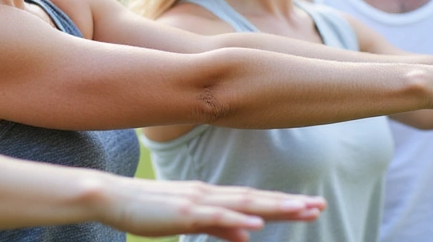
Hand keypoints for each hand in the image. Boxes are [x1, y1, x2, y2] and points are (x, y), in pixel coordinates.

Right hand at [97, 176, 325, 241]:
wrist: (112, 196)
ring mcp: (198, 202)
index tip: (310, 205)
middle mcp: (210, 194)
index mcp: (212, 196)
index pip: (255, 200)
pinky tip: (255, 225)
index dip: (283, 202)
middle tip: (319, 206)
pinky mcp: (182, 213)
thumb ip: (220, 228)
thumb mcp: (190, 219)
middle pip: (256, 200)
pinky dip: (236, 220)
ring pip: (243, 205)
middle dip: (289, 203)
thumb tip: (248, 237)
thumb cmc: (148, 209)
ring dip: (273, 207)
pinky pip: (214, 217)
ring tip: (301, 210)